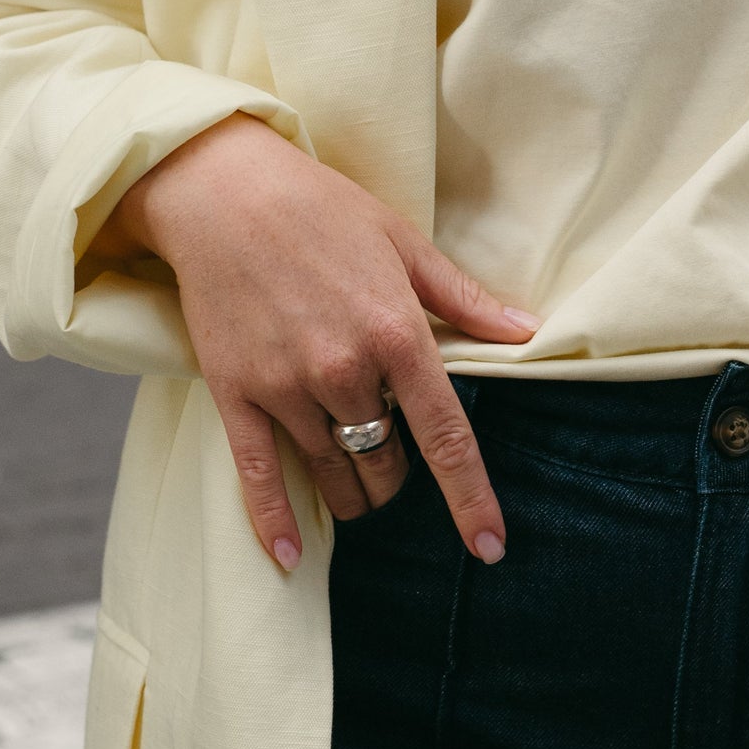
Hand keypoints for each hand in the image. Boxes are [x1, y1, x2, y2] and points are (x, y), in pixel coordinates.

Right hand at [92, 114, 536, 571]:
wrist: (222, 190)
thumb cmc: (322, 208)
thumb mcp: (405, 243)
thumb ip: (463, 300)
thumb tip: (526, 331)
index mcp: (396, 333)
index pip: (446, 436)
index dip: (471, 497)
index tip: (490, 547)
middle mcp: (344, 369)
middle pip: (386, 461)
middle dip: (399, 475)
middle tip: (397, 461)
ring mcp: (285, 386)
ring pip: (334, 474)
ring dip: (354, 493)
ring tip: (361, 491)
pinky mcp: (233, 394)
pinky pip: (259, 476)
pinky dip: (275, 523)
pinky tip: (290, 559)